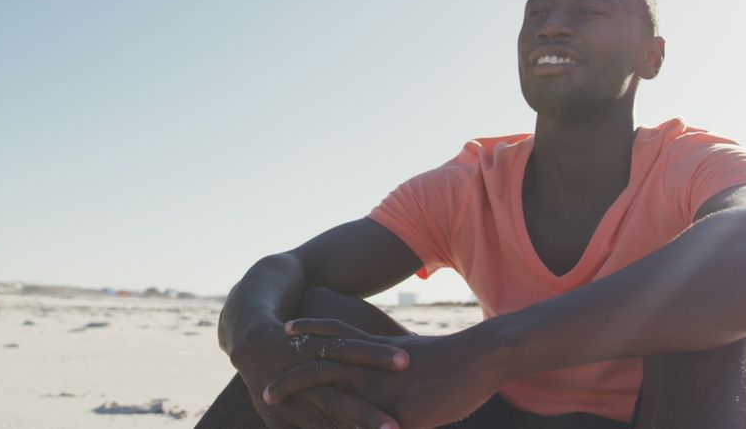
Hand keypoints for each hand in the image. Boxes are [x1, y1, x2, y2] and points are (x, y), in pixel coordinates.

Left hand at [265, 319, 503, 428]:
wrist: (480, 359)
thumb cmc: (454, 359)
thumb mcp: (416, 355)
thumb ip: (395, 363)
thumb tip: (392, 369)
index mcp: (377, 352)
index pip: (336, 337)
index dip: (311, 332)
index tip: (286, 330)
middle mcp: (372, 368)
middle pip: (321, 368)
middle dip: (291, 381)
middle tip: (265, 392)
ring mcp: (381, 391)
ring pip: (334, 402)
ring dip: (307, 414)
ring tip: (281, 415)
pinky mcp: (397, 413)